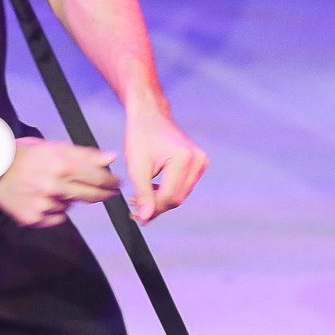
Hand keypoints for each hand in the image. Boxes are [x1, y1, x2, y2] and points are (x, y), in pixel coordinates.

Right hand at [0, 137, 120, 227]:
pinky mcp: (33, 218)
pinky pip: (56, 218)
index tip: (117, 184)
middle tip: (107, 192)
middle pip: (91, 196)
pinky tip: (45, 199)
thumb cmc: (26, 154)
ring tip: (54, 187)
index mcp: (62, 165)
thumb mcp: (55, 147)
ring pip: (71, 206)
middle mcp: (54, 186)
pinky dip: (55, 210)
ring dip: (70, 199)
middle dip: (102, 194)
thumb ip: (85, 154)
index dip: (111, 182)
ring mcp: (43, 205)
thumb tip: (111, 158)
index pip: (98, 178)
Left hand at [120, 108, 207, 222]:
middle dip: (156, 206)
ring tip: (140, 197)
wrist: (150, 115)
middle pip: (177, 198)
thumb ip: (143, 195)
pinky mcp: (199, 163)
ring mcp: (201, 161)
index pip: (170, 197)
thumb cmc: (141, 136)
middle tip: (134, 206)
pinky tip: (152, 188)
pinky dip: (168, 191)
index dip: (152, 209)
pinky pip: (184, 186)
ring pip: (181, 194)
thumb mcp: (137, 167)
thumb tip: (146, 219)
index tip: (134, 213)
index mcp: (183, 158)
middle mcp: (197, 160)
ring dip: (161, 200)